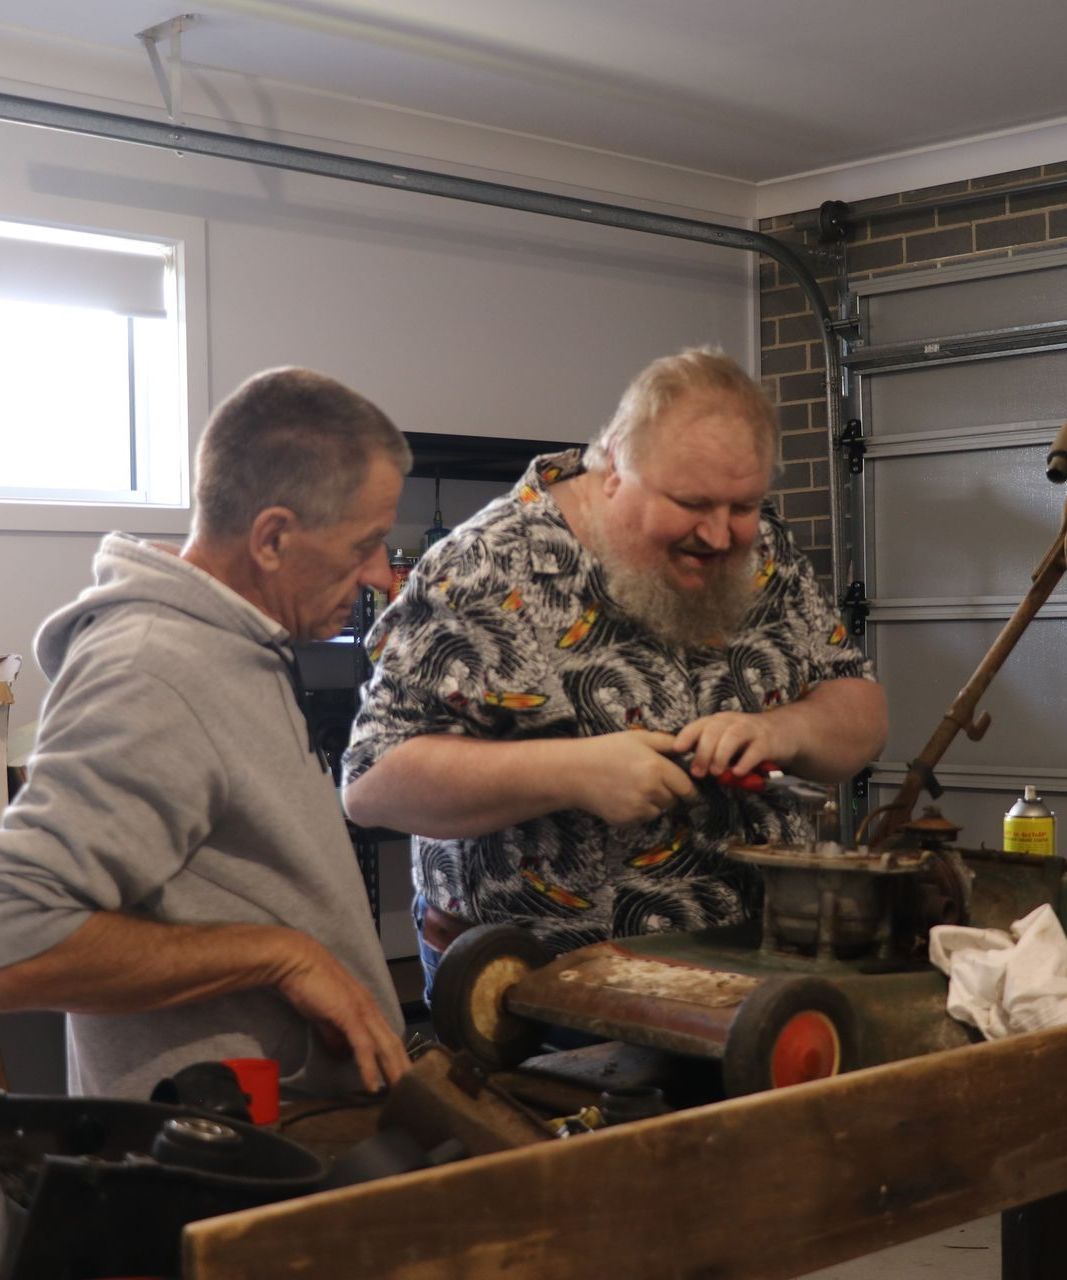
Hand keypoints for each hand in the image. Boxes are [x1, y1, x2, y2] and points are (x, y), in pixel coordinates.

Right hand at [276, 935, 409, 1092]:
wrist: (297, 961)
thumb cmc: (309, 985)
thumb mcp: (325, 1016)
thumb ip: (335, 1035)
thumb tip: (343, 1056)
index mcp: (367, 1009)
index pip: (388, 1038)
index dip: (397, 1059)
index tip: (401, 1081)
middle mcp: (371, 1010)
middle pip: (394, 1044)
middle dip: (403, 1070)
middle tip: (410, 1095)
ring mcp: (362, 1011)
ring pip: (385, 1046)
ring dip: (393, 1072)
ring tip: (400, 1095)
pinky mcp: (349, 1014)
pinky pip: (363, 1045)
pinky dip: (369, 1067)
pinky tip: (373, 1085)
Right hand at [567, 730, 695, 824]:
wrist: (575, 772)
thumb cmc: (606, 750)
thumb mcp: (638, 738)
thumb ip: (667, 742)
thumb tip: (688, 750)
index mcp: (656, 767)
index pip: (687, 787)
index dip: (689, 789)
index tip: (688, 789)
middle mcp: (650, 790)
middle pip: (675, 800)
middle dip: (669, 793)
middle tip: (652, 782)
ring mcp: (638, 808)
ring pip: (659, 811)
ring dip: (655, 803)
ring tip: (635, 787)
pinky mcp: (627, 820)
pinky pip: (643, 818)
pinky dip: (639, 811)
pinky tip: (624, 796)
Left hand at [673, 712, 800, 780]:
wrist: (784, 731)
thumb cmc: (747, 741)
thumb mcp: (726, 741)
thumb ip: (709, 751)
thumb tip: (689, 770)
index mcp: (718, 721)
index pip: (699, 725)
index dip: (686, 735)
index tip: (677, 750)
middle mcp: (733, 721)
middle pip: (713, 731)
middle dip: (703, 752)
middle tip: (698, 773)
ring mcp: (751, 729)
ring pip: (732, 736)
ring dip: (721, 755)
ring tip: (716, 773)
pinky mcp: (767, 741)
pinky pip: (755, 750)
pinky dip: (745, 762)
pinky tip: (737, 773)